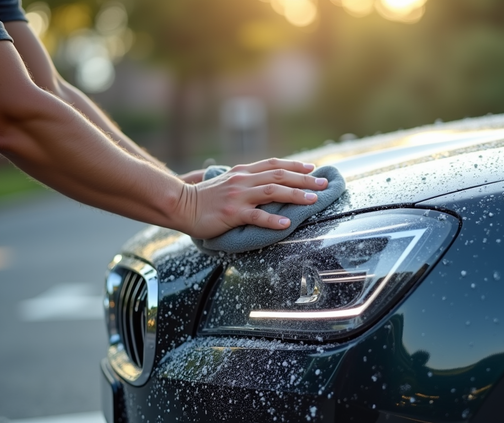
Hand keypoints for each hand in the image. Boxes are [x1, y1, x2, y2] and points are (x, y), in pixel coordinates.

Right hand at [179, 158, 327, 238]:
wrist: (180, 205)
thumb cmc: (203, 197)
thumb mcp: (227, 182)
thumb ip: (245, 180)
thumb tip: (265, 181)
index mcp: (243, 172)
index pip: (274, 164)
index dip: (295, 165)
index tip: (312, 167)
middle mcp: (243, 180)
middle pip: (279, 175)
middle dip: (304, 179)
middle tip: (323, 184)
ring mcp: (238, 196)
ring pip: (273, 191)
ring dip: (296, 195)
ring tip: (313, 200)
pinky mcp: (232, 214)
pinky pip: (257, 216)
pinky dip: (273, 219)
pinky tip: (287, 223)